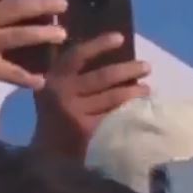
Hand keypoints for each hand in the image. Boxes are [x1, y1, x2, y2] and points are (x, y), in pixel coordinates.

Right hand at [32, 33, 151, 157]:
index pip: (78, 55)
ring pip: (112, 98)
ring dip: (134, 91)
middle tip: (147, 67)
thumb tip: (109, 53)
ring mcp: (75, 114)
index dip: (99, 45)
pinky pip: (114, 117)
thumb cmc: (54, 116)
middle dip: (128, 69)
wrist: (46, 154)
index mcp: (54, 79)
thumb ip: (71, 74)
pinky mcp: (87, 131)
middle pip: (102, 77)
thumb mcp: (54, 90)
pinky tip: (140, 110)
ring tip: (147, 89)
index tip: (120, 38)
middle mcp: (62, 94)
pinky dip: (129, 112)